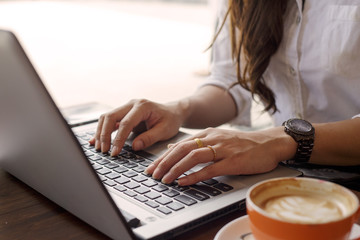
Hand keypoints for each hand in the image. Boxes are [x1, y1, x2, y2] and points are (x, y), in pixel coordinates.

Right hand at [89, 99, 185, 155]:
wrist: (173, 112)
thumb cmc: (170, 120)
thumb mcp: (164, 130)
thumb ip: (149, 138)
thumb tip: (135, 147)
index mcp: (142, 106)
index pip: (126, 123)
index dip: (118, 139)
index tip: (114, 152)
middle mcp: (132, 104)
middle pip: (110, 117)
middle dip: (104, 135)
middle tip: (104, 151)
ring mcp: (126, 107)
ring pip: (106, 118)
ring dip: (101, 133)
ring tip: (99, 148)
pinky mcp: (123, 113)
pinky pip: (109, 121)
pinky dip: (102, 131)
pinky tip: (94, 140)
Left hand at [145, 127, 296, 185]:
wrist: (269, 143)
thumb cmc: (243, 143)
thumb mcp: (216, 138)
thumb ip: (195, 143)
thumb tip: (172, 147)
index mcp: (207, 134)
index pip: (179, 144)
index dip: (163, 156)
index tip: (152, 167)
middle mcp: (212, 139)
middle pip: (182, 149)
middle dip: (165, 162)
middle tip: (153, 174)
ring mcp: (223, 149)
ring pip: (193, 157)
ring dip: (176, 169)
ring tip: (165, 179)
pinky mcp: (232, 161)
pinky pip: (210, 169)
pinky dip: (195, 176)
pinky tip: (184, 182)